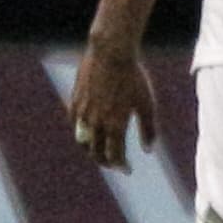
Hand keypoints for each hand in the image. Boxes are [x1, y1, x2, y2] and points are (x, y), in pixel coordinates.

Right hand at [70, 37, 156, 173]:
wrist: (111, 53)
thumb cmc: (134, 77)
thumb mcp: (147, 104)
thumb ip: (148, 129)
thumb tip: (147, 150)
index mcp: (115, 126)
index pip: (114, 156)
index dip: (120, 166)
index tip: (126, 169)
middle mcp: (95, 123)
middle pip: (96, 153)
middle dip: (105, 161)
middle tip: (113, 163)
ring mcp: (82, 113)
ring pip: (82, 141)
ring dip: (90, 150)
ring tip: (99, 151)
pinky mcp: (74, 101)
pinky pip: (75, 124)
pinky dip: (80, 133)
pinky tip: (88, 132)